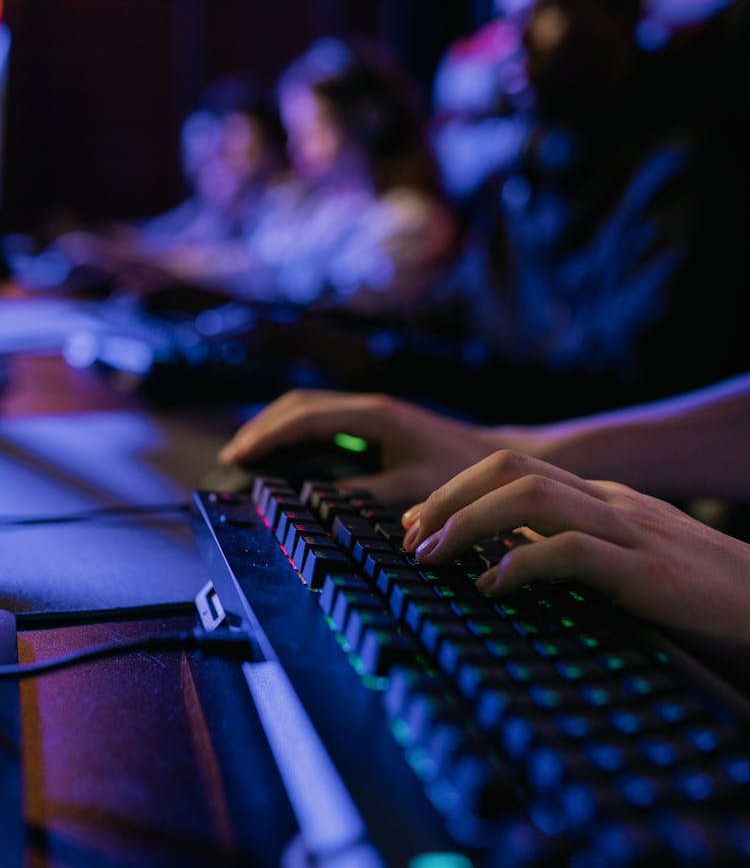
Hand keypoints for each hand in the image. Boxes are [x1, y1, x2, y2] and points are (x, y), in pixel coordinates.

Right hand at [218, 389, 498, 503]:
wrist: (498, 459)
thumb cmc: (462, 474)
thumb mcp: (412, 489)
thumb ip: (365, 495)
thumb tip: (316, 502)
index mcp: (374, 417)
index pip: (306, 418)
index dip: (268, 436)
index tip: (239, 456)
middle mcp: (368, 407)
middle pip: (299, 404)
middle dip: (262, 427)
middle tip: (232, 457)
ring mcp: (371, 411)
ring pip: (309, 407)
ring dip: (275, 426)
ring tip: (248, 453)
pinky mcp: (375, 422)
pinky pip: (323, 418)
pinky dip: (295, 431)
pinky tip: (285, 452)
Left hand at [402, 449, 749, 639]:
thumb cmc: (702, 596)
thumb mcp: (628, 562)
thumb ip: (575, 552)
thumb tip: (509, 558)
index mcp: (603, 499)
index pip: (515, 469)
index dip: (456, 490)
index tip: (416, 522)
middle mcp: (611, 501)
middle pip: (511, 468)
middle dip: (448, 496)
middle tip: (407, 535)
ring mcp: (631, 530)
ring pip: (532, 496)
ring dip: (468, 521)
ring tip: (430, 556)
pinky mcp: (648, 571)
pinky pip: (572, 552)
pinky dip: (521, 564)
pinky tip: (490, 588)